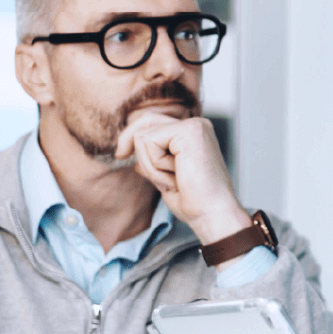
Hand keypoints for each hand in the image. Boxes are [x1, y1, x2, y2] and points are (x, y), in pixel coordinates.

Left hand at [114, 111, 250, 248]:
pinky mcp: (189, 131)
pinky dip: (155, 164)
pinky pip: (150, 141)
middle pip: (145, 120)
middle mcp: (196, 125)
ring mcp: (194, 126)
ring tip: (171, 179)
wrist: (211, 213)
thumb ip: (153, 161)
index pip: (153, 123)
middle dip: (129, 141)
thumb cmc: (195, 201)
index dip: (132, 137)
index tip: (122, 154)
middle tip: (121, 156)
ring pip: (144, 135)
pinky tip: (176, 175)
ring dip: (149, 164)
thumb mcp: (166, 177)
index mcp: (193, 134)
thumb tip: (133, 153)